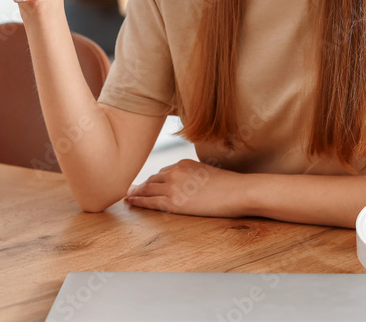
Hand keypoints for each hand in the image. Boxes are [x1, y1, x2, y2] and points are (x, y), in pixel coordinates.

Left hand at [125, 159, 244, 217]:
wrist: (238, 191)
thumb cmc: (230, 185)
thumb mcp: (208, 173)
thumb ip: (195, 176)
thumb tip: (191, 185)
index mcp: (184, 163)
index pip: (163, 172)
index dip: (152, 180)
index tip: (145, 183)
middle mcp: (175, 171)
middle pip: (152, 179)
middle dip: (141, 185)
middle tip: (130, 190)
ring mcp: (173, 186)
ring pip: (148, 189)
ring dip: (136, 193)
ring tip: (128, 196)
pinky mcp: (174, 201)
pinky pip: (151, 201)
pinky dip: (139, 201)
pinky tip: (131, 202)